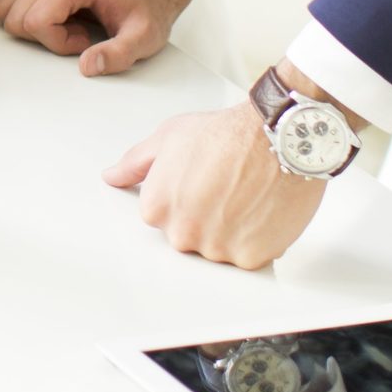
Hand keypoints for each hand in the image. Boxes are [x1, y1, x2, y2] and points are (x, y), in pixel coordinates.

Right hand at [0, 0, 197, 74]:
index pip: (35, 22)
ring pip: (7, 9)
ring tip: (70, 25)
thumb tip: (87, 67)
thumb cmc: (147, 10)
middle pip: (16, 17)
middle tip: (79, 33)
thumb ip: (118, 55)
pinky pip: (12, 2)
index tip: (86, 40)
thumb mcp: (144, 38)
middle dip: (44, 36)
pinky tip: (62, 18)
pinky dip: (30, 17)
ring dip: (35, 27)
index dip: (57, 43)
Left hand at [102, 101, 323, 269]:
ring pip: (220, 250)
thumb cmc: (228, 133)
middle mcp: (182, 233)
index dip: (184, 196)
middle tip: (225, 187)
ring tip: (246, 195)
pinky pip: (249, 256)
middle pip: (190, 237)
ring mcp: (217, 249)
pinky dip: (258, 238)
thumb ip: (135, 163)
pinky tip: (261, 208)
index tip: (200, 182)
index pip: (162, 217)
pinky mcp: (250, 258)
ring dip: (233, 230)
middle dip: (206, 217)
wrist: (278, 137)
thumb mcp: (169, 136)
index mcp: (156, 208)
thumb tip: (112, 176)